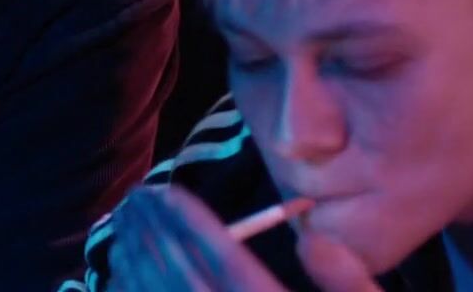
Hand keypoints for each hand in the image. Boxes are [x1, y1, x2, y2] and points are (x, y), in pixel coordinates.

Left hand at [106, 185, 381, 291]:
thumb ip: (349, 288)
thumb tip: (312, 241)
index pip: (229, 266)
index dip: (194, 225)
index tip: (167, 191)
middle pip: (185, 285)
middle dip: (155, 236)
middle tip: (135, 198)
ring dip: (136, 269)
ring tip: (123, 232)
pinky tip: (123, 283)